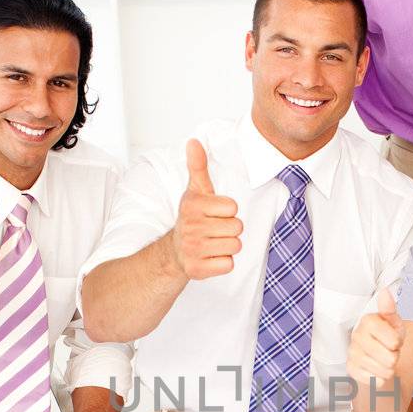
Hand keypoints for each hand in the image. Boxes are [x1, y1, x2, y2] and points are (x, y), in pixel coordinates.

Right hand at [171, 139, 242, 279]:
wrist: (175, 251)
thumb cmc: (193, 218)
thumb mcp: (196, 191)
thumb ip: (198, 166)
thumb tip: (194, 141)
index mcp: (193, 206)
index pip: (233, 208)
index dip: (228, 211)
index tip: (214, 213)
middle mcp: (190, 227)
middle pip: (237, 228)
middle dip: (230, 229)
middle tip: (214, 230)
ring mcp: (192, 250)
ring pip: (235, 246)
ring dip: (228, 246)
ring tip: (213, 242)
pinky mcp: (196, 270)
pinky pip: (228, 265)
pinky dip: (223, 263)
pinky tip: (211, 257)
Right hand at [348, 287, 406, 394]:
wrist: (376, 356)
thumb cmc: (387, 337)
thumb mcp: (394, 323)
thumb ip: (390, 310)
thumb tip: (385, 292)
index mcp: (368, 321)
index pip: (394, 341)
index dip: (398, 344)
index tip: (394, 340)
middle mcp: (357, 336)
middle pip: (390, 359)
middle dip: (395, 357)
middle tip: (389, 351)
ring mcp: (352, 353)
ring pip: (384, 371)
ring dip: (389, 369)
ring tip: (383, 361)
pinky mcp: (351, 369)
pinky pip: (374, 381)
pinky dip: (380, 379)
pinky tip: (376, 370)